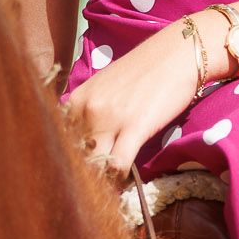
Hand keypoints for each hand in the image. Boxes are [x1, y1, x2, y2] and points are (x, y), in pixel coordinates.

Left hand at [64, 15, 219, 178]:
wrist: (178, 53)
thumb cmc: (144, 69)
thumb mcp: (105, 86)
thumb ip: (91, 110)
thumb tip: (84, 141)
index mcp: (78, 98)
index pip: (61, 139)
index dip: (70, 157)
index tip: (78, 169)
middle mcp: (88, 108)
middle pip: (77, 154)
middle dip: (84, 171)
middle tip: (93, 183)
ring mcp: (110, 118)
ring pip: (95, 163)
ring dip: (101, 178)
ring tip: (108, 185)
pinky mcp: (135, 127)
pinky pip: (118, 164)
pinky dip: (119, 177)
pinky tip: (124, 180)